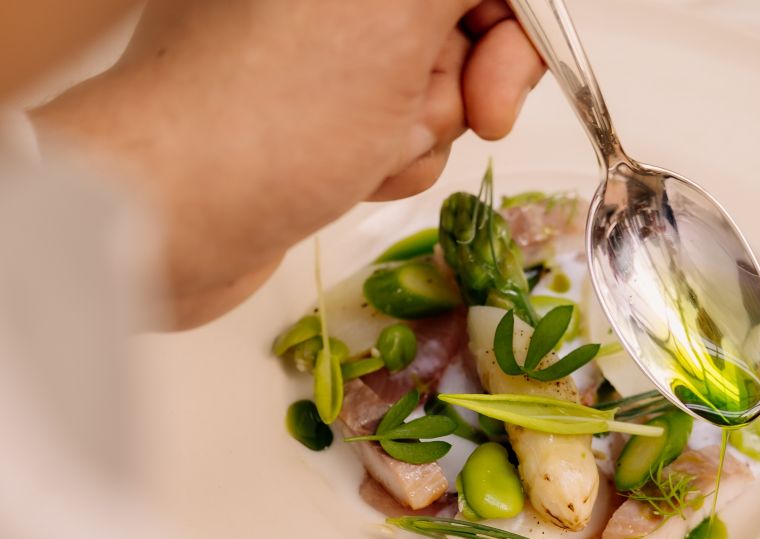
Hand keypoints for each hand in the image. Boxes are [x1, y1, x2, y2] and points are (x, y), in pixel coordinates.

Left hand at [32, 0, 543, 327]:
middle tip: (418, 115)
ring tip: (364, 148)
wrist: (172, 220)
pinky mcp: (314, 110)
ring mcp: (318, 51)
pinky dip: (390, 161)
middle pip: (461, 28)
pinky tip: (348, 174)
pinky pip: (397, 129)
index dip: (509, 25)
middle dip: (457, 85)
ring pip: (435, 88)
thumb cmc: (268, 116)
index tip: (502, 83)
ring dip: (421, 133)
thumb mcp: (394, 9)